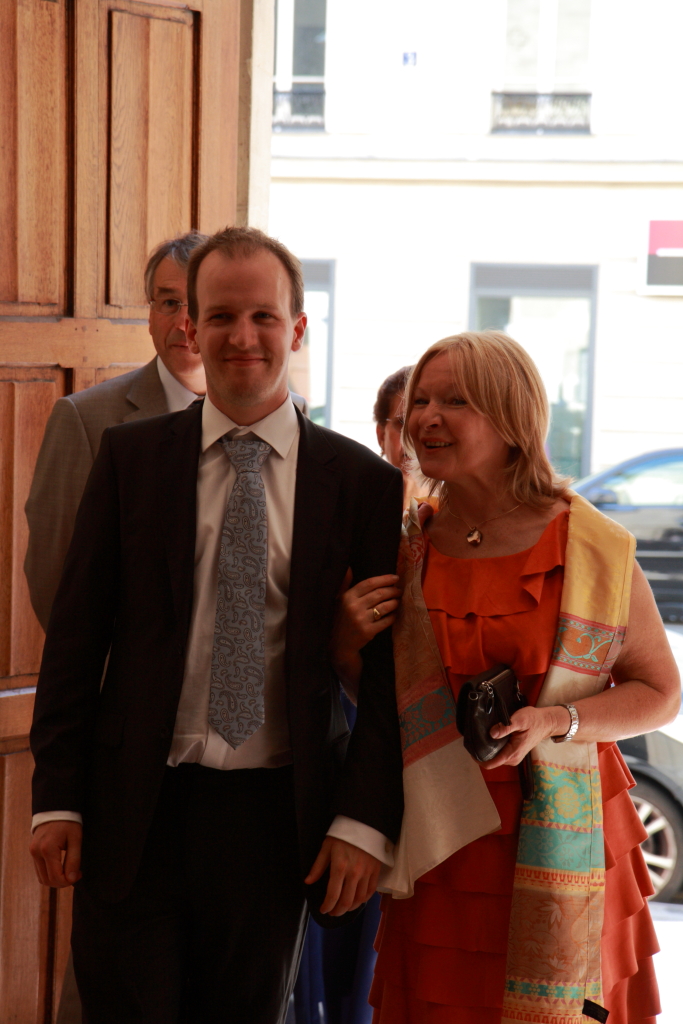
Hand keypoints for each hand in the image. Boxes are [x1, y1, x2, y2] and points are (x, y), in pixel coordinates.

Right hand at [30, 821, 82, 887]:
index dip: (68, 881)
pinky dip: (50, 873)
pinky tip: (61, 867)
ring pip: (41, 877)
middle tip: (75, 875)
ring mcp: (32, 852)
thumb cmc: (69, 822)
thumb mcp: (76, 839)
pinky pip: (39, 870)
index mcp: (47, 849)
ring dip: (55, 880)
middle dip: (61, 883)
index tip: (79, 875)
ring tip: (69, 871)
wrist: (56, 808)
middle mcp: (36, 852)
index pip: (55, 877)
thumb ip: (74, 860)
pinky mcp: (32, 851)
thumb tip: (72, 879)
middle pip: (46, 880)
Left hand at [304, 836, 381, 916]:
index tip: (323, 910)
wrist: (363, 822)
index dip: (327, 906)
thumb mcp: (326, 847)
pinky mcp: (375, 871)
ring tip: (343, 908)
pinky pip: (370, 891)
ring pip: (359, 899)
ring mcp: (366, 873)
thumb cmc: (342, 835)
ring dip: (350, 908)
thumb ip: (318, 866)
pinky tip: (357, 901)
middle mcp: (354, 873)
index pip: (332, 895)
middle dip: (338, 911)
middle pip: (346, 901)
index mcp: (339, 867)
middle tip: (332, 912)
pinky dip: (364, 900)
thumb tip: (308, 882)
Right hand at [330, 570, 400, 693]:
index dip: (384, 579)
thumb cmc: (341, 619)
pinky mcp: (368, 632)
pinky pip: (387, 620)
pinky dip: (393, 615)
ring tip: (398, 600)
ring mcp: (361, 620)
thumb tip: (349, 568)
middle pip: (380, 594)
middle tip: (399, 590)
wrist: (339, 645)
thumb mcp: (338, 601)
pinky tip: (395, 613)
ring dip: (395, 602)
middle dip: (393, 590)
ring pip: (385, 606)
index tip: (395, 577)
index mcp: (347, 597)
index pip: (369, 583)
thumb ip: (345, 584)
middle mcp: (353, 607)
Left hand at [482, 705, 568, 769]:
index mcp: (513, 753)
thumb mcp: (519, 720)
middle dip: (481, 751)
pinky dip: (493, 746)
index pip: (490, 763)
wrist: (546, 722)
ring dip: (487, 748)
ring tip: (482, 734)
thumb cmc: (534, 720)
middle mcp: (512, 758)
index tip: (470, 748)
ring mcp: (513, 756)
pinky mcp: (513, 752)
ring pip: (494, 756)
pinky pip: (499, 752)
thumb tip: (492, 733)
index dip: (478, 758)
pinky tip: (491, 736)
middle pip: (490, 760)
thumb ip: (505, 727)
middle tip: (475, 736)